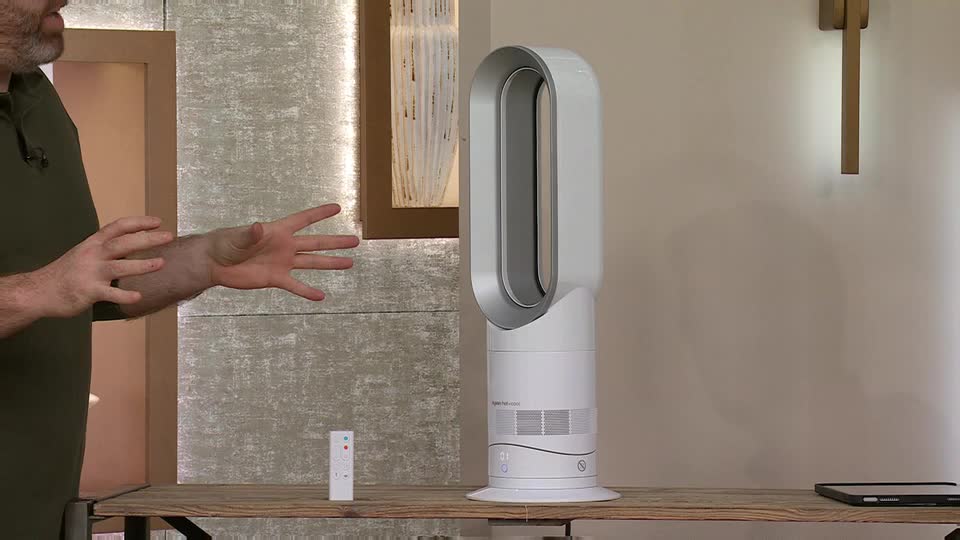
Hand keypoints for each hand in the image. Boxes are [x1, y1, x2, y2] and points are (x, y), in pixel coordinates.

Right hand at [31, 216, 173, 317]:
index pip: (118, 227)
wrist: (38, 291)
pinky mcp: (88, 291)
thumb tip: (132, 246)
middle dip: (147, 239)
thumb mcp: (83, 254)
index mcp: (92, 243)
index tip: (158, 222)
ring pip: (119, 266)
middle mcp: (92, 254)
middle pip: (123, 243)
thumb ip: (105, 250)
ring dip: (141, 265)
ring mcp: (90, 273)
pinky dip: (124, 295)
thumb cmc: (65, 273)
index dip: (138, 223)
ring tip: (161, 263)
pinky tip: (138, 296)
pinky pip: (109, 294)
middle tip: (169, 236)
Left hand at [205, 203, 358, 300]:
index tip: (337, 208)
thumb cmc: (224, 244)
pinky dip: (307, 291)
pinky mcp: (276, 278)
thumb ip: (250, 234)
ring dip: (330, 263)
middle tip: (355, 241)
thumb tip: (258, 227)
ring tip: (349, 263)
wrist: (215, 264)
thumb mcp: (237, 237)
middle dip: (335, 242)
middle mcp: (285, 246)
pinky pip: (295, 285)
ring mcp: (282, 263)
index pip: (303, 220)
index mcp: (277, 231)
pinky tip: (321, 296)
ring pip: (311, 263)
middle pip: (315, 243)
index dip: (319, 214)